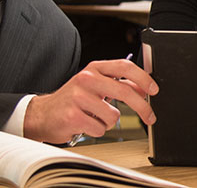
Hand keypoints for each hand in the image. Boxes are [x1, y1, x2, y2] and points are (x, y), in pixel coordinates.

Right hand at [24, 59, 157, 143]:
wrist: (42, 114)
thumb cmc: (71, 100)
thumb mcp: (94, 86)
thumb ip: (118, 85)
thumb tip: (143, 89)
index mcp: (94, 69)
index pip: (124, 67)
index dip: (143, 78)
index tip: (154, 89)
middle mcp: (86, 79)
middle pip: (125, 91)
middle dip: (143, 107)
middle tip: (150, 117)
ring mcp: (78, 97)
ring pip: (113, 116)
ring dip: (108, 122)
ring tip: (94, 118)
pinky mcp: (73, 116)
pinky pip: (100, 128)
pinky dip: (96, 130)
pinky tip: (85, 124)